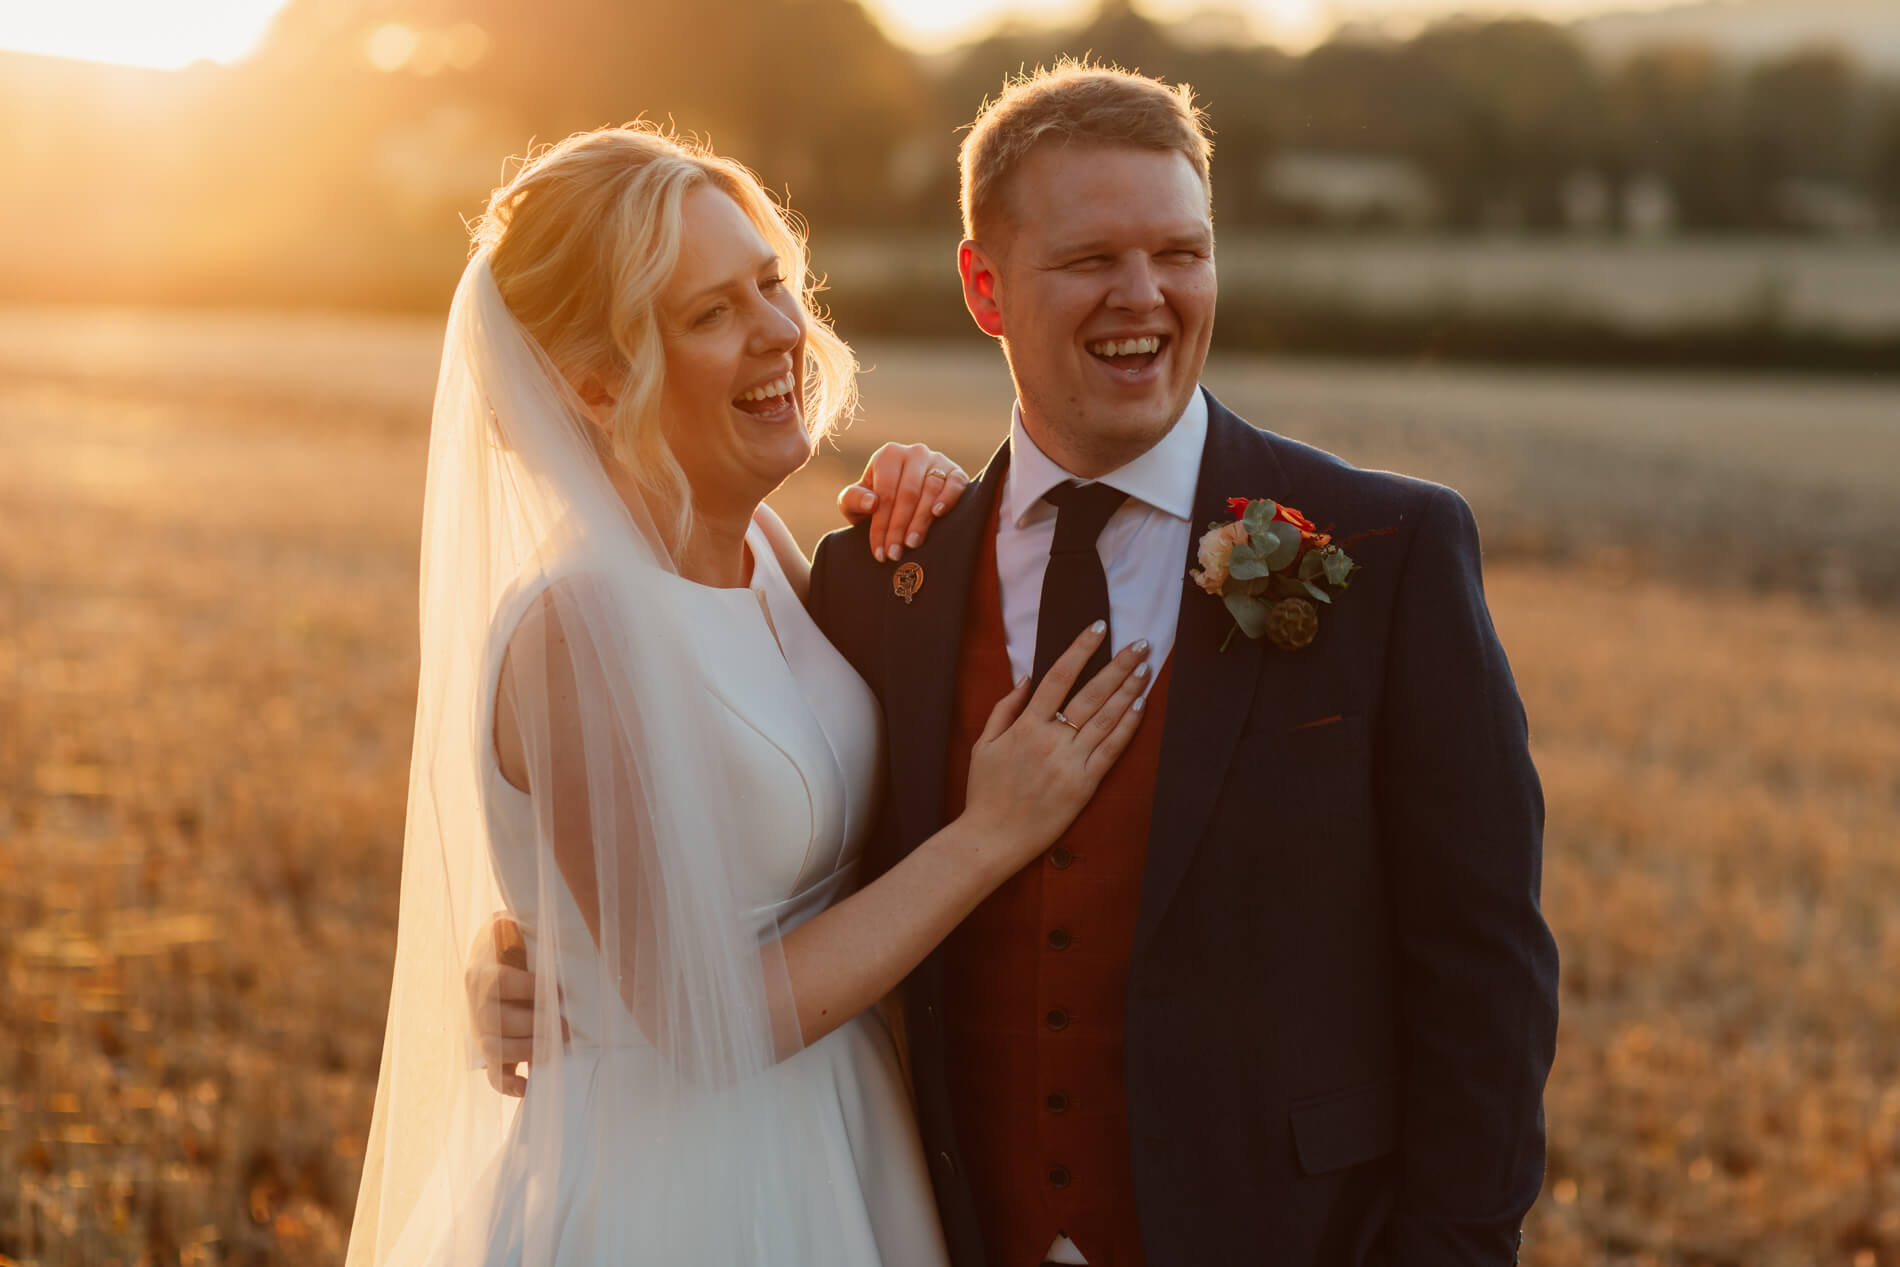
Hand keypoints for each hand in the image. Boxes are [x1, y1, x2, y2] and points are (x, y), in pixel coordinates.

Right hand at [464, 914, 563, 1096]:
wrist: (490, 958)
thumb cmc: (513, 942)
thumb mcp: (513, 928)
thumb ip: (522, 927)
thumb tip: (549, 912)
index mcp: (483, 972)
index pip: (501, 982)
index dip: (528, 988)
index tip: (557, 991)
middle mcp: (477, 1003)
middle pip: (497, 1021)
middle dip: (533, 1027)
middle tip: (564, 1028)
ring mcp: (481, 1030)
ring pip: (495, 1049)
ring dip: (525, 1052)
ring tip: (555, 1051)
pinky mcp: (490, 1050)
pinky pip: (494, 1075)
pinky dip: (509, 1085)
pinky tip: (528, 1087)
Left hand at [836, 442, 969, 562]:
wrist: (900, 499)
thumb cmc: (873, 502)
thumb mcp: (854, 502)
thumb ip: (853, 499)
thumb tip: (871, 503)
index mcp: (888, 455)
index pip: (885, 494)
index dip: (881, 525)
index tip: (880, 552)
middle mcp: (914, 453)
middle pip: (908, 494)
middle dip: (899, 527)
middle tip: (895, 553)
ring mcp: (937, 460)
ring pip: (930, 491)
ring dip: (921, 521)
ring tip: (912, 544)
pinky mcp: (956, 472)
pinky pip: (955, 484)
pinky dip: (948, 498)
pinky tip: (938, 514)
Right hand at [961, 623, 1151, 878]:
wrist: (991, 838)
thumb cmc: (985, 792)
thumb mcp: (983, 744)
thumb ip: (1004, 708)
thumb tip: (1025, 678)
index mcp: (1025, 726)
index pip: (1058, 677)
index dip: (1080, 650)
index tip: (1098, 628)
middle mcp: (1051, 739)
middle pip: (1091, 693)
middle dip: (1119, 665)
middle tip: (1140, 643)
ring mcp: (1070, 762)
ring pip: (1106, 718)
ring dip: (1129, 690)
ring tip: (1147, 668)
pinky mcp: (1084, 785)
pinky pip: (1111, 750)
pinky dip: (1127, 727)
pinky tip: (1140, 706)